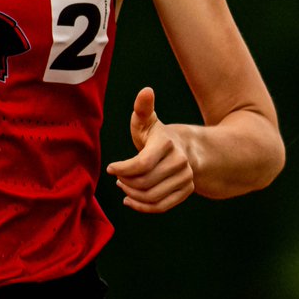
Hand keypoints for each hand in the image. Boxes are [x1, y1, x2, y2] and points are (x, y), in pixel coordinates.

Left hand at [106, 87, 194, 213]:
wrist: (186, 149)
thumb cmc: (157, 137)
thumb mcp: (147, 122)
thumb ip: (143, 108)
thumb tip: (146, 90)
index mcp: (167, 143)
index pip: (141, 165)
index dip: (122, 169)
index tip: (111, 168)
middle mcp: (180, 161)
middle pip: (144, 182)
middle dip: (125, 182)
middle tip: (118, 177)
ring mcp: (186, 177)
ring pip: (151, 197)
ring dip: (132, 195)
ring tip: (124, 186)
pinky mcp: (187, 190)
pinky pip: (161, 206)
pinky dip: (143, 207)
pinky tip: (131, 200)